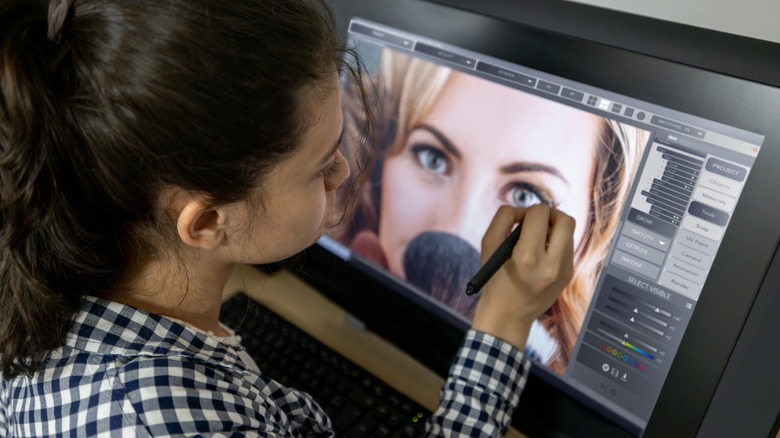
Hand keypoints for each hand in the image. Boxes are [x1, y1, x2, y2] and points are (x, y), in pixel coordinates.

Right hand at [471, 204, 574, 349]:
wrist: (508, 316)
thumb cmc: (495, 279)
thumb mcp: (488, 246)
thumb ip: (503, 219)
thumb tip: (523, 210)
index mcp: (528, 258)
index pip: (540, 214)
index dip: (527, 212)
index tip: (519, 221)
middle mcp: (551, 265)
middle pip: (565, 220)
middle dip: (550, 214)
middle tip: (536, 222)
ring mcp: (564, 272)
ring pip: (568, 232)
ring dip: (552, 230)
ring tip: (535, 242)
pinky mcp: (568, 275)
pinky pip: (567, 246)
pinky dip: (554, 244)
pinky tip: (540, 256)